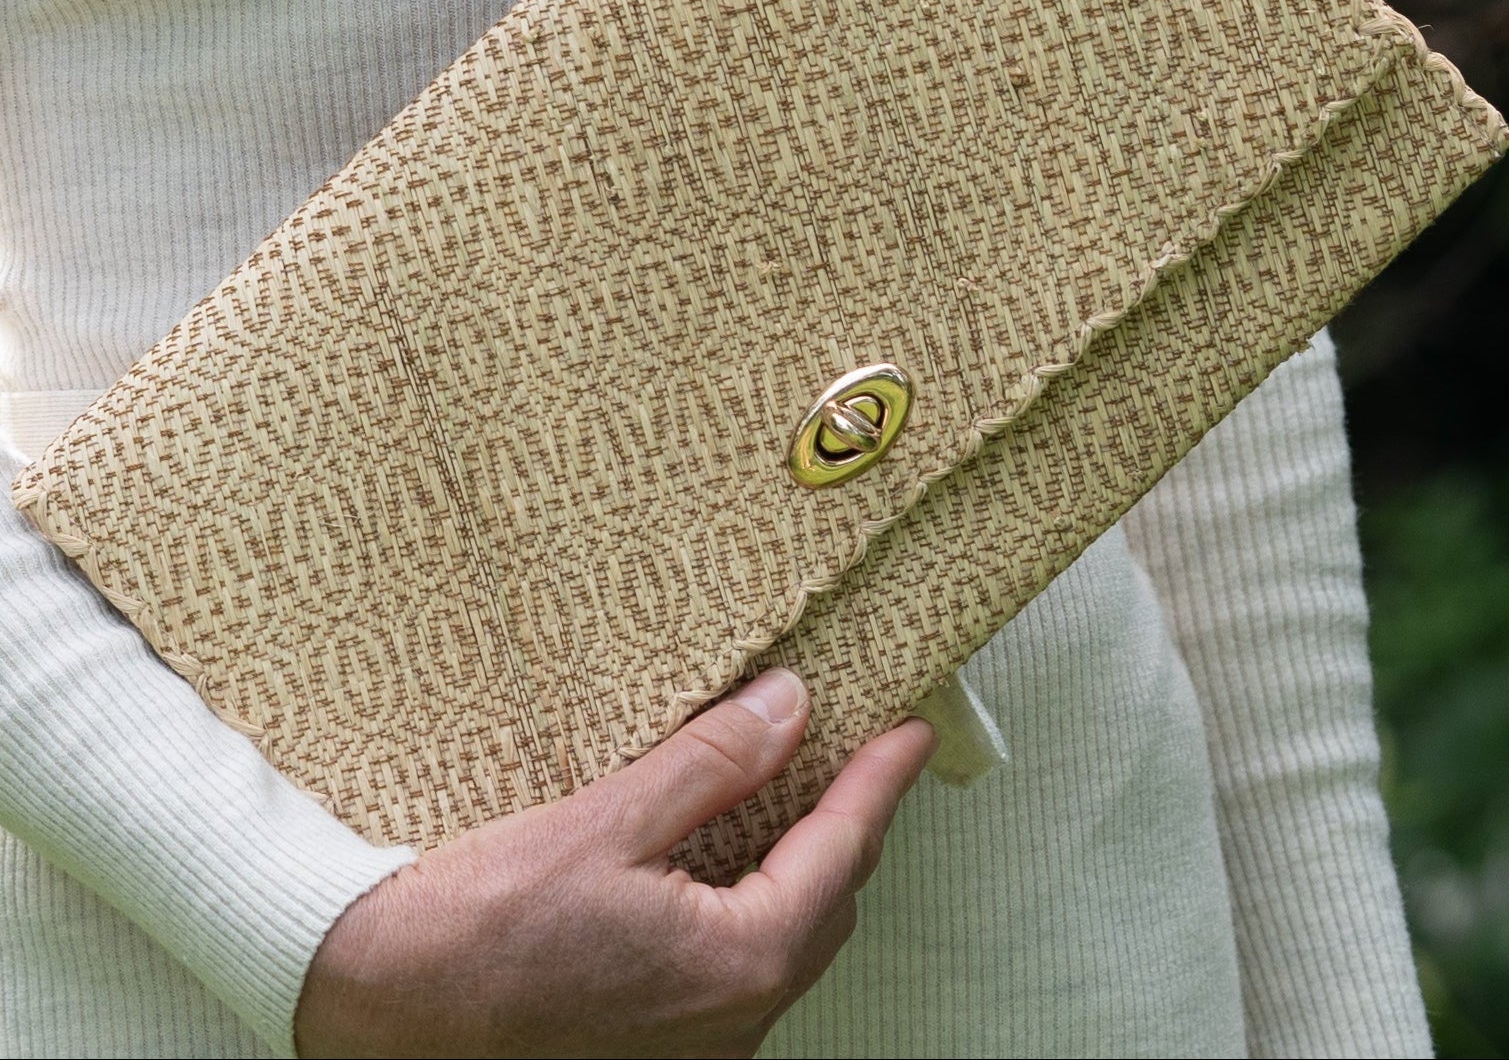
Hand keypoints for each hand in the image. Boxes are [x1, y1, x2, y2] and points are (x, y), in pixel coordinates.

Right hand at [294, 668, 938, 1057]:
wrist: (373, 1005)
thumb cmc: (477, 922)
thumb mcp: (603, 822)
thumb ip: (710, 765)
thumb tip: (789, 708)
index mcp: (737, 965)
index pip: (841, 853)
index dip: (880, 783)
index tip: (912, 731)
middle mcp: (732, 1028)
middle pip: (824, 906)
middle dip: (848, 826)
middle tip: (860, 753)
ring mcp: (695, 1055)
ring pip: (782, 946)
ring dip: (800, 870)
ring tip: (800, 796)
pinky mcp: (653, 1056)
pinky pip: (736, 976)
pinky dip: (751, 910)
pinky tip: (724, 868)